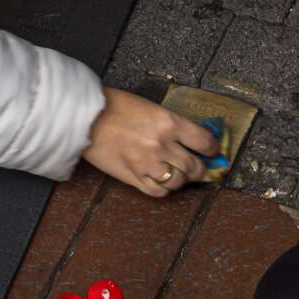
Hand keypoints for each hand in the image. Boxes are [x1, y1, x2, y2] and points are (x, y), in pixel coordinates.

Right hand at [83, 87, 220, 196]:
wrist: (85, 118)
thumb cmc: (116, 107)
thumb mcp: (151, 108)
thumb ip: (171, 124)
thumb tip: (190, 138)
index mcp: (169, 123)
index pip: (204, 142)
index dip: (213, 149)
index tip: (213, 151)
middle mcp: (161, 145)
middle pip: (194, 167)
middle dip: (200, 169)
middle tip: (198, 167)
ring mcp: (147, 164)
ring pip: (178, 182)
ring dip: (182, 180)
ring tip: (179, 175)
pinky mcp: (131, 177)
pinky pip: (157, 192)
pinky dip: (163, 190)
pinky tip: (162, 182)